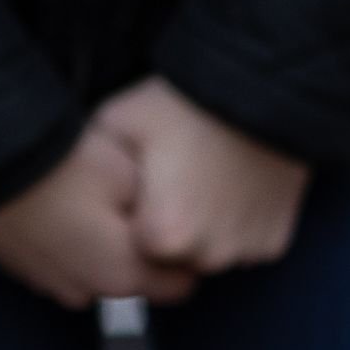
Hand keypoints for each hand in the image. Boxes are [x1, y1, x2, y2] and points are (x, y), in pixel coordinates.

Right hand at [0, 125, 186, 307]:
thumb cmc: (61, 162)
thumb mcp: (128, 170)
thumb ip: (161, 204)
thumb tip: (173, 214)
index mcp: (125, 274)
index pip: (182, 282)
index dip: (183, 250)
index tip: (175, 215)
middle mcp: (88, 291)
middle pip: (136, 276)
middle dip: (140, 244)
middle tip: (127, 194)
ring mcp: (49, 284)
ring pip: (96, 267)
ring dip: (100, 242)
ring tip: (85, 194)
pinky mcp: (20, 269)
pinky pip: (60, 259)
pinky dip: (65, 239)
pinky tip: (55, 201)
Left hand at [97, 76, 311, 283]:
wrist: (261, 91)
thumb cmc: (187, 104)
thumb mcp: (118, 121)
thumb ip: (93, 162)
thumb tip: (75, 185)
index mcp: (163, 236)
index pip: (135, 249)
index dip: (135, 217)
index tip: (143, 188)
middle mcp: (207, 256)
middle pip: (174, 258)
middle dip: (170, 230)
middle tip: (175, 181)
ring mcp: (246, 252)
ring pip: (210, 253)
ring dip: (205, 230)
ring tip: (206, 180)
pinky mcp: (275, 242)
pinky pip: (247, 243)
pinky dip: (240, 224)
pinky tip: (234, 186)